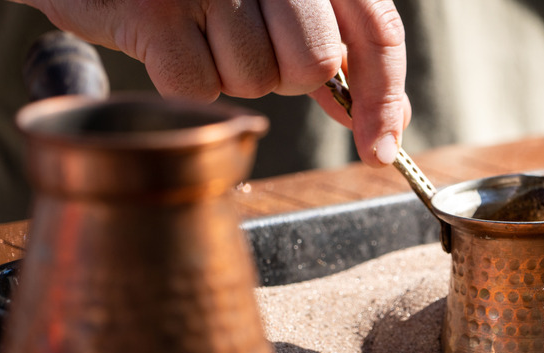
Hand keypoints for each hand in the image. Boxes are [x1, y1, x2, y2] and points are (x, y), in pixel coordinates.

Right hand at [15, 0, 410, 165]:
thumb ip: (334, 50)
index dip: (382, 96)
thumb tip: (386, 122)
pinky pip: (201, 90)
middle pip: (315, 64)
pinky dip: (186, 83)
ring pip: (258, 81)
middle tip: (246, 45)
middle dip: (285, 76)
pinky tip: (168, 42)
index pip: (376, 28)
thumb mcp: (279, 8)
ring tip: (200, 33)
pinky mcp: (156, 10)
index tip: (380, 148)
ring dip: (231, 74)